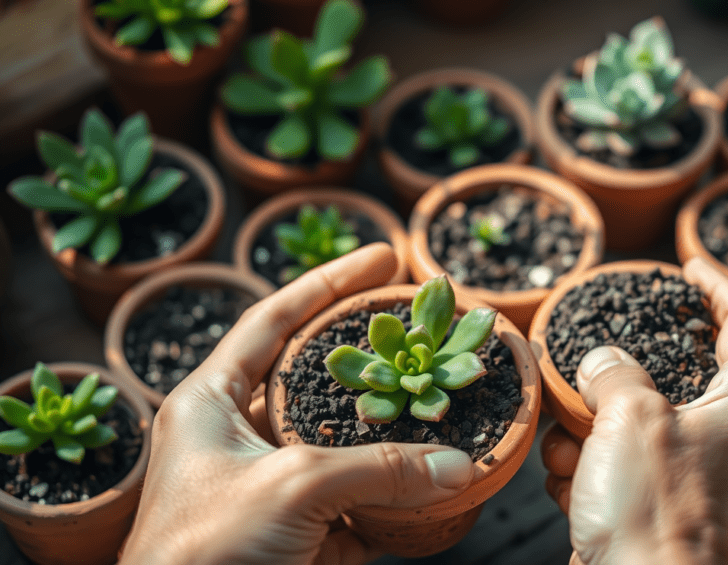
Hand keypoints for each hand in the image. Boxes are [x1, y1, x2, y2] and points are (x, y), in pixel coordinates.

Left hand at [120, 244, 477, 564]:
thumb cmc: (201, 554)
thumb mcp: (292, 487)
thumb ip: (378, 468)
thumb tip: (459, 465)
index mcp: (209, 403)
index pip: (273, 320)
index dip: (329, 284)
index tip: (384, 259)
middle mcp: (237, 440)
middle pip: (316, 382)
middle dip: (373, 362)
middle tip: (424, 332)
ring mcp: (268, 491)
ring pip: (341, 449)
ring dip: (390, 438)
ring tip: (441, 406)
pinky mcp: (294, 538)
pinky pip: (353, 507)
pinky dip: (392, 501)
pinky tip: (433, 490)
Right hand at [541, 257, 727, 564]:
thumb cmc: (656, 515)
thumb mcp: (627, 417)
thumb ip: (614, 371)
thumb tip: (603, 364)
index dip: (717, 287)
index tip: (689, 268)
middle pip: (690, 381)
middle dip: (630, 376)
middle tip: (600, 359)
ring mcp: (722, 488)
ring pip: (658, 430)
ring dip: (603, 430)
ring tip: (564, 443)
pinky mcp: (688, 521)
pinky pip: (646, 475)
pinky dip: (605, 471)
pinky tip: (567, 484)